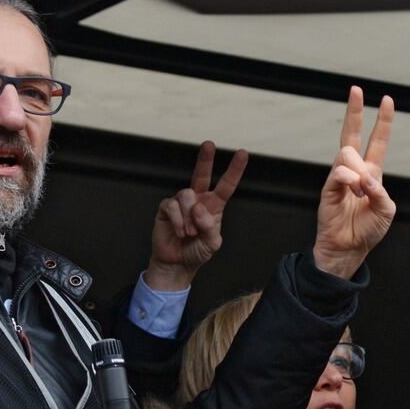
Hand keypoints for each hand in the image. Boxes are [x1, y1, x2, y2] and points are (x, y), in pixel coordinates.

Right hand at [145, 141, 248, 290]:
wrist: (177, 263)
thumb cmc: (197, 251)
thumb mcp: (212, 244)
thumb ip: (210, 227)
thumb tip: (199, 208)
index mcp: (214, 206)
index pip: (226, 185)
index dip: (234, 170)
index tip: (243, 153)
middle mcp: (198, 200)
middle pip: (202, 174)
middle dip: (205, 159)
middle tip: (209, 144)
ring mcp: (182, 203)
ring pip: (187, 194)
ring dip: (189, 217)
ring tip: (189, 232)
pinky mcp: (167, 208)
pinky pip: (172, 206)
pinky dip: (178, 221)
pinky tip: (179, 231)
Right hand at [312, 87, 395, 279]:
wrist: (348, 247)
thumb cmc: (367, 230)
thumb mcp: (386, 210)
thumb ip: (381, 191)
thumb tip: (364, 176)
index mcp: (372, 172)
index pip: (377, 141)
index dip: (383, 121)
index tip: (387, 100)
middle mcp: (355, 170)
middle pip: (352, 133)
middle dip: (355, 110)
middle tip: (356, 88)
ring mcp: (339, 176)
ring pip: (347, 153)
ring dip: (359, 171)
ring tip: (361, 192)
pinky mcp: (328, 186)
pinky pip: (339, 171)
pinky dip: (350, 180)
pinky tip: (354, 191)